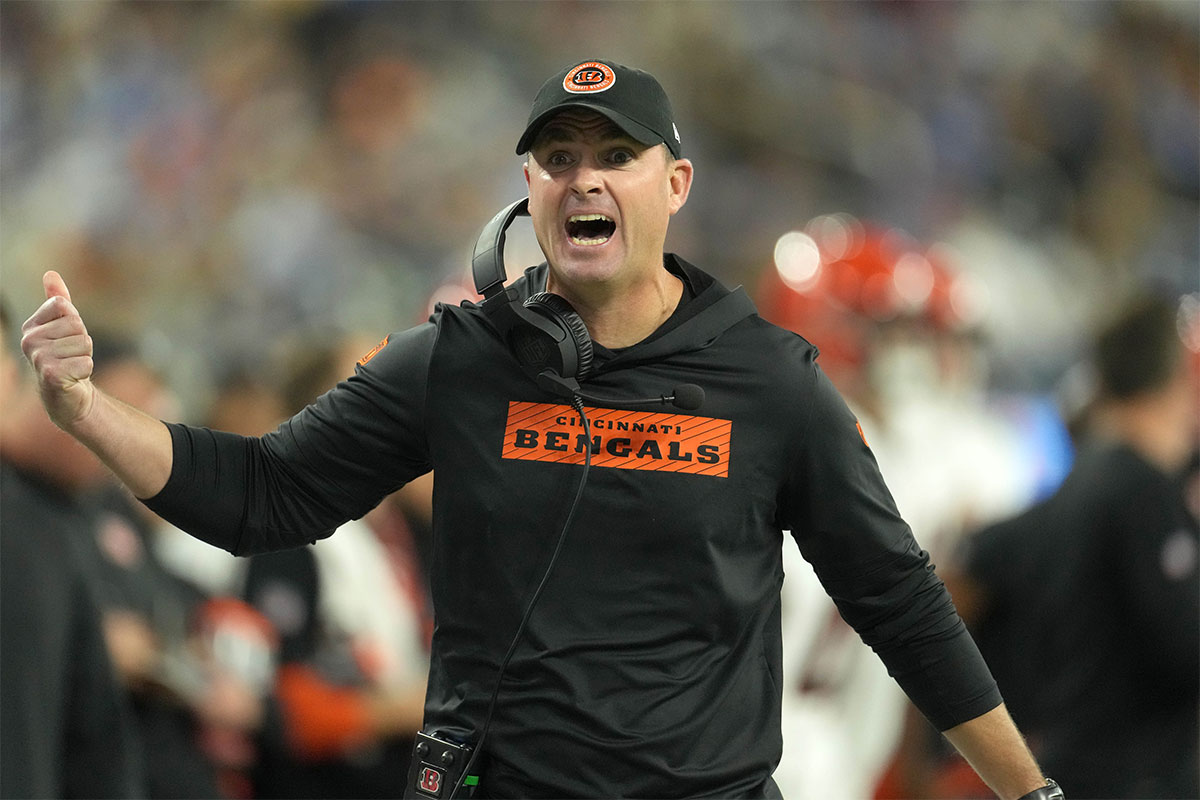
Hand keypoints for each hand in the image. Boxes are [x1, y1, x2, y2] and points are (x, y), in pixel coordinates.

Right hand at [21, 271, 96, 428]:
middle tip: (72, 356)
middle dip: (83, 342)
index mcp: (31, 325)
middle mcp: (29, 340)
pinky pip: (86, 362)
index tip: (67, 338)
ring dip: (85, 357)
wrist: (67, 395)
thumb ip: (57, 301)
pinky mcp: (51, 374)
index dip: (75, 322)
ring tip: (73, 366)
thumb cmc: (67, 357)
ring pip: (84, 343)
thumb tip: (50, 273)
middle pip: (77, 325)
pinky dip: (86, 371)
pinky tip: (74, 378)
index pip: (64, 305)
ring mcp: (38, 358)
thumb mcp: (63, 326)